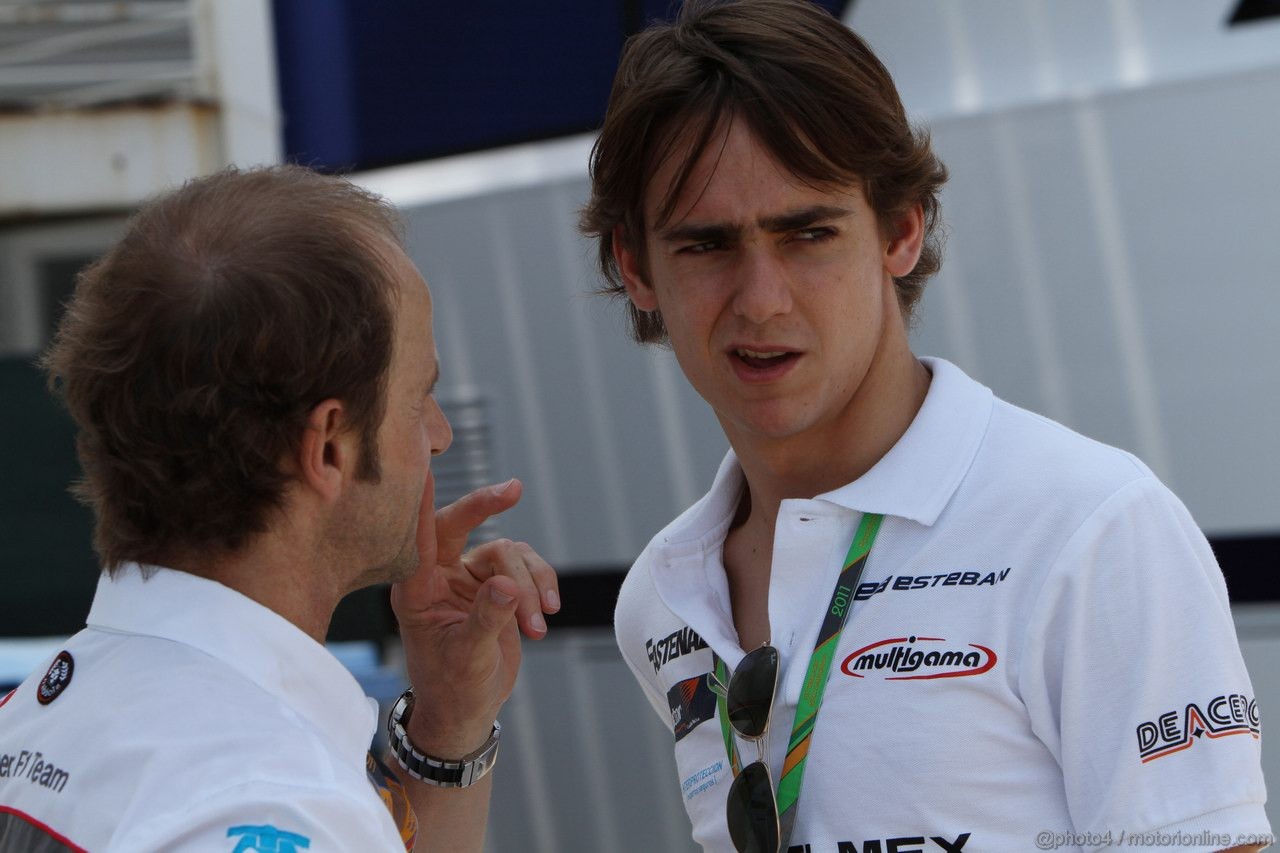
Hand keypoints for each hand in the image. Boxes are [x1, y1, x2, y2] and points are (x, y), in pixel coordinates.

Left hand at [391, 476, 559, 756]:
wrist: (468, 712)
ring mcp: (470, 579)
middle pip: (461, 524)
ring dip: (530, 585)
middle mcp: (440, 575)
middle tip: (514, 489)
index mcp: (417, 589)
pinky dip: (542, 588)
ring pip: (507, 553)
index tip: (427, 465)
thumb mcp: (468, 658)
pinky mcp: (497, 587)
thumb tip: (508, 586)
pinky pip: (527, 569)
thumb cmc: (454, 689)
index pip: (420, 536)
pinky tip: (546, 618)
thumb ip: (486, 620)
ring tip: (539, 624)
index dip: (423, 501)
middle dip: (487, 505)